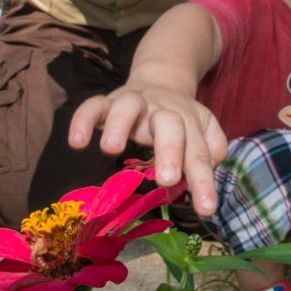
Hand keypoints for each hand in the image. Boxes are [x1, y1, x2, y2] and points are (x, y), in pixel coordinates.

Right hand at [69, 83, 228, 217]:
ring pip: (128, 107)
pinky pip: (93, 105)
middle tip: (168, 179)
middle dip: (170, 150)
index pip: (199, 153)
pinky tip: (77, 142)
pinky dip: (83, 120)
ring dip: (120, 125)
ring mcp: (135, 104)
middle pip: (170, 124)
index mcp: (189, 122)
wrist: (161, 80)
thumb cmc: (180, 119)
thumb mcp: (204, 129)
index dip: (203, 182)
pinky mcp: (108, 101)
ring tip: (110, 149)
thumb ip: (213, 149)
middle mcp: (163, 111)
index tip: (206, 210)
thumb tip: (208, 169)